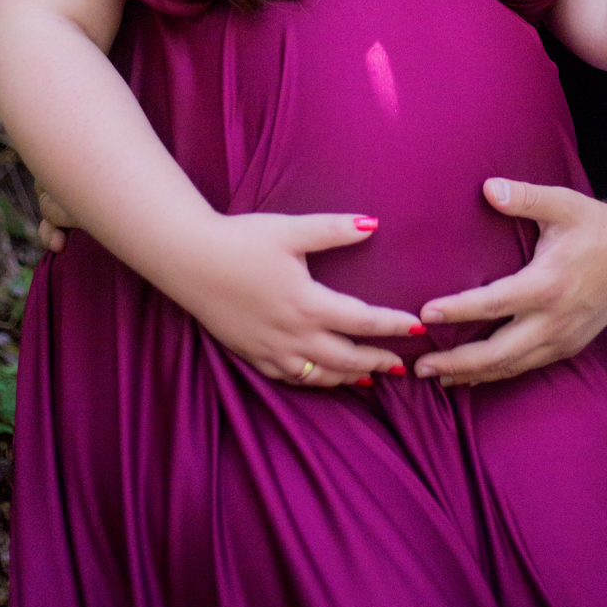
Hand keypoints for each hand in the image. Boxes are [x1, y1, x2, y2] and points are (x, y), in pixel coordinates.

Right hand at [38, 194, 422, 388]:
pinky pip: (292, 378)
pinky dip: (315, 381)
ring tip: (371, 377)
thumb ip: (334, 229)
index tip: (418, 328)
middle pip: (347, 358)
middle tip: (403, 365)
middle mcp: (293, 336)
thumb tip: (374, 224)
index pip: (362, 321)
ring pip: (320, 375)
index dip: (393, 326)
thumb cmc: (241, 240)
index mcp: (308, 304)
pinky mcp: (252, 354)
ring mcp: (271, 350)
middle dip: (378, 361)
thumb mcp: (291, 229)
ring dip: (350, 376)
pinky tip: (322, 377)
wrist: (189, 260)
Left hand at [412, 180, 606, 386]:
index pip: (493, 304)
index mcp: (548, 284)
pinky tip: (477, 374)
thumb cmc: (596, 224)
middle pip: (497, 352)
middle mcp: (555, 319)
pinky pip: (528, 366)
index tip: (425, 315)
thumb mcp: (561, 204)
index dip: (457, 311)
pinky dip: (499, 373)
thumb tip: (487, 188)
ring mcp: (564, 337)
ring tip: (439, 377)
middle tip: (420, 366)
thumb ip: (523, 197)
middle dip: (457, 362)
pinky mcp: (571, 345)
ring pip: (512, 366)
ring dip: (474, 374)